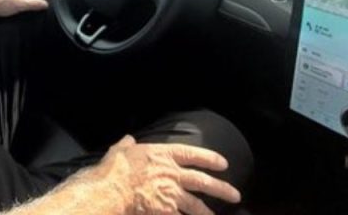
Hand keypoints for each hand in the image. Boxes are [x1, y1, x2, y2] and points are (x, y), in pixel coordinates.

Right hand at [89, 135, 240, 214]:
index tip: (223, 164)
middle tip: (236, 195)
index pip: (193, 155)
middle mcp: (173, 174)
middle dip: (222, 189)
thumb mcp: (121, 151)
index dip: (210, 158)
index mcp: (164, 155)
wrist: (112, 189)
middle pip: (203, 181)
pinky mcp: (166, 211)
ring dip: (207, 212)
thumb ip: (127, 145)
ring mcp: (172, 194)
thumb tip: (128, 139)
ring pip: (196, 205)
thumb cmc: (115, 168)